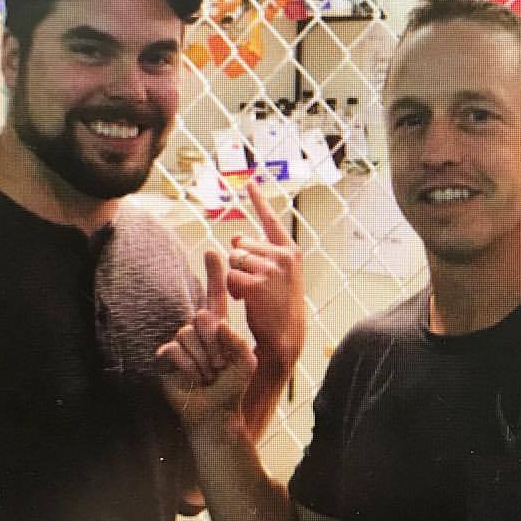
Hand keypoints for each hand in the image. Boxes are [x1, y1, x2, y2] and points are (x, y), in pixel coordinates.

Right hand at [157, 251, 256, 432]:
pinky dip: (187, 368)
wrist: (213, 415)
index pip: (215, 296)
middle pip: (202, 317)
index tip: (212, 252)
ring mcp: (182, 342)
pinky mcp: (168, 355)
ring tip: (206, 376)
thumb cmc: (231, 390)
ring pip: (188, 335)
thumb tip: (215, 323)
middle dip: (214, 346)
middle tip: (219, 367)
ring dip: (201, 361)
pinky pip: (174, 350)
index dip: (214, 274)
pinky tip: (192, 379)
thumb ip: (239, 341)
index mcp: (220, 328)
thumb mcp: (247, 363)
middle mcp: (199, 331)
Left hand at [227, 180, 305, 370]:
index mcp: (290, 252)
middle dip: (240, 262)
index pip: (270, 221)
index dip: (259, 201)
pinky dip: (234, 289)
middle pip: (241, 244)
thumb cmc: (279, 306)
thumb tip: (235, 237)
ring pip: (234, 259)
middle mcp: (284, 256)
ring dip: (236, 277)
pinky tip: (248, 300)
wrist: (285, 337)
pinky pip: (231, 276)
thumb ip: (259, 253)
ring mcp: (272, 269)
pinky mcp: (257, 283)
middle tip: (256, 284)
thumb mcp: (277, 275)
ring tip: (254, 294)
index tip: (250, 183)